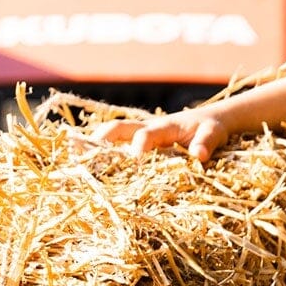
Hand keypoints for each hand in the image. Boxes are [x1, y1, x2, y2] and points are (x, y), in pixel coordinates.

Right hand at [90, 109, 230, 160]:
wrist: (208, 120)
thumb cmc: (211, 128)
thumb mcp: (214, 134)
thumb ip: (206, 142)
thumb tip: (198, 155)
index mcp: (165, 126)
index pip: (147, 134)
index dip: (139, 144)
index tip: (134, 158)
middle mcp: (146, 128)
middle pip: (118, 129)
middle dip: (101, 140)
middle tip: (84, 156)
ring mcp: (138, 135)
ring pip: (110, 136)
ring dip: (92, 146)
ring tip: (71, 160)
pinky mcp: (136, 143)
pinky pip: (113, 145)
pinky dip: (96, 152)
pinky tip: (78, 165)